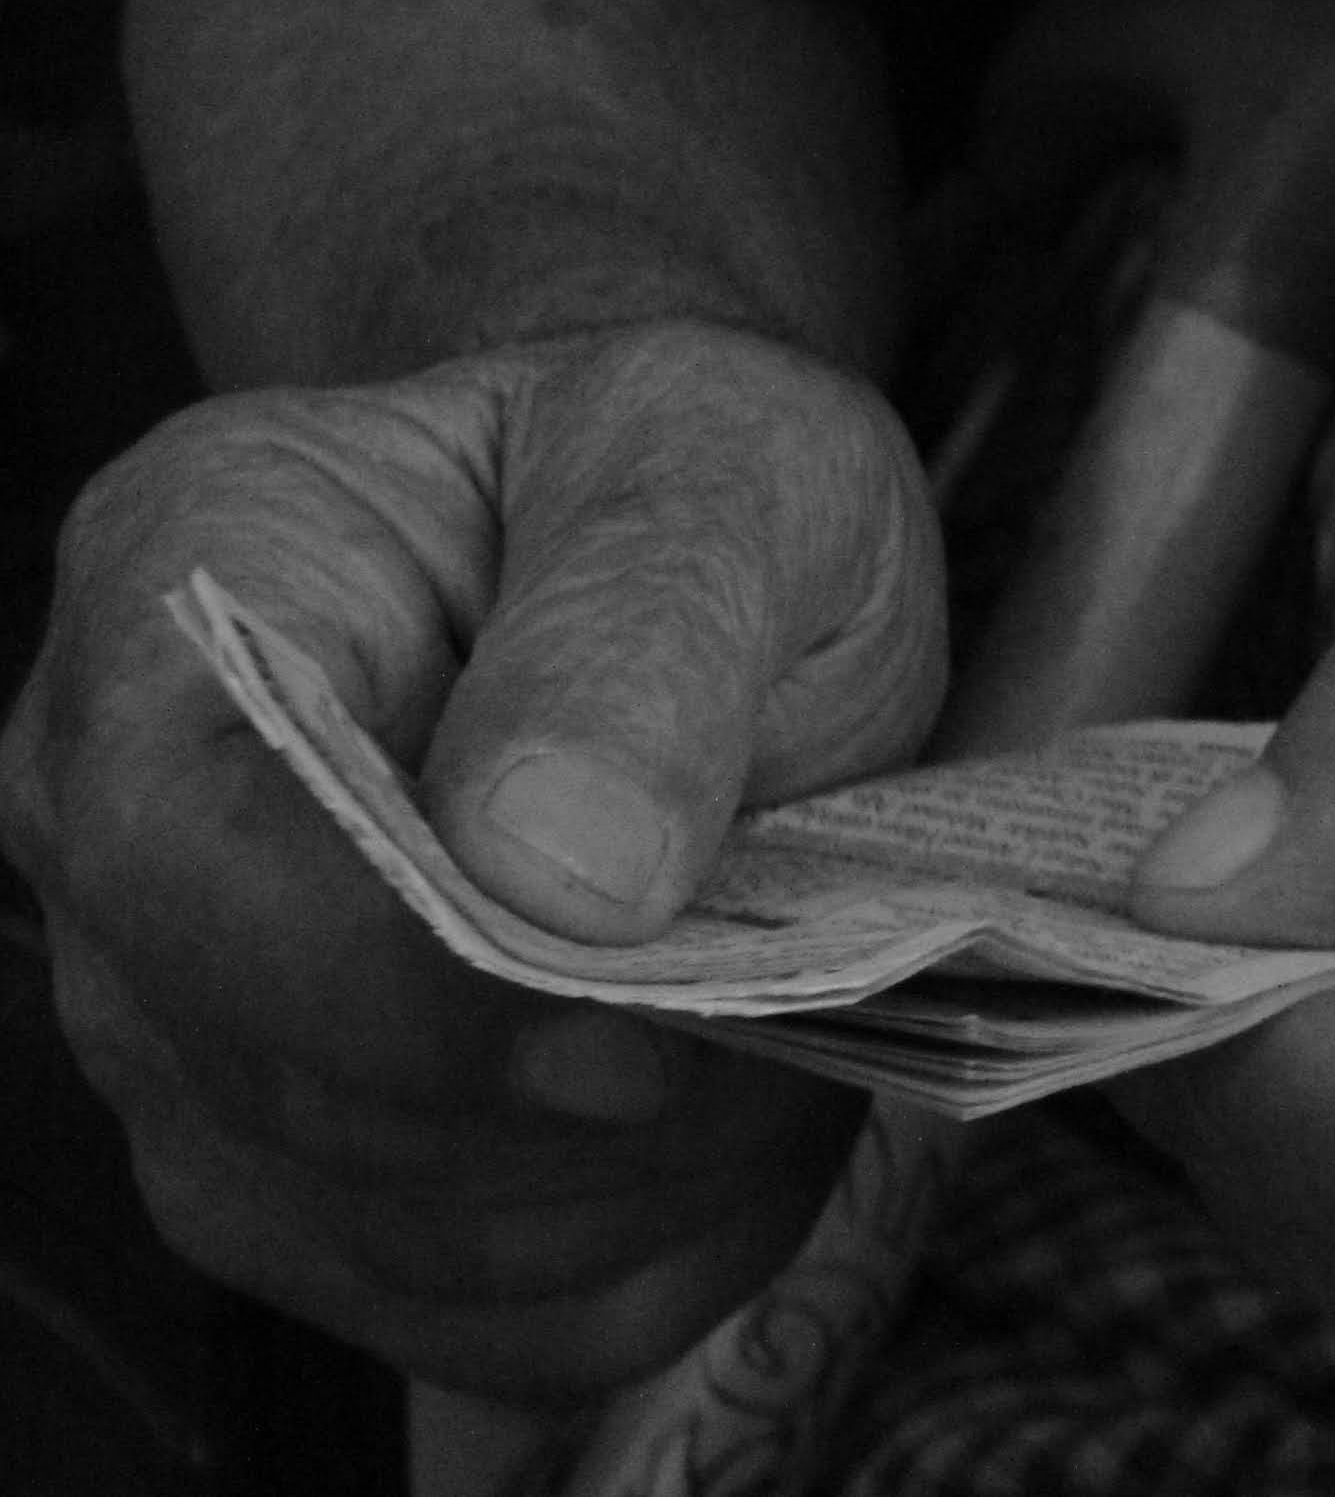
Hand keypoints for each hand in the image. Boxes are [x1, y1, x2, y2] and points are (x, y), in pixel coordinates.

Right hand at [0, 317, 943, 1400]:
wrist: (680, 550)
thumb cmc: (681, 474)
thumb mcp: (722, 458)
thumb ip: (646, 623)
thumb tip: (559, 862)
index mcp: (176, 583)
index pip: (187, 856)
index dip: (405, 976)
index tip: (634, 1000)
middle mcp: (119, 837)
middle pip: (300, 1080)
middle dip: (578, 1065)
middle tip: (780, 947)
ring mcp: (187, 1038)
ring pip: (414, 1225)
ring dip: (650, 1152)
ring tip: (767, 966)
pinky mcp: (305, 1191)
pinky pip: (498, 1310)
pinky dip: (665, 1224)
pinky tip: (735, 1068)